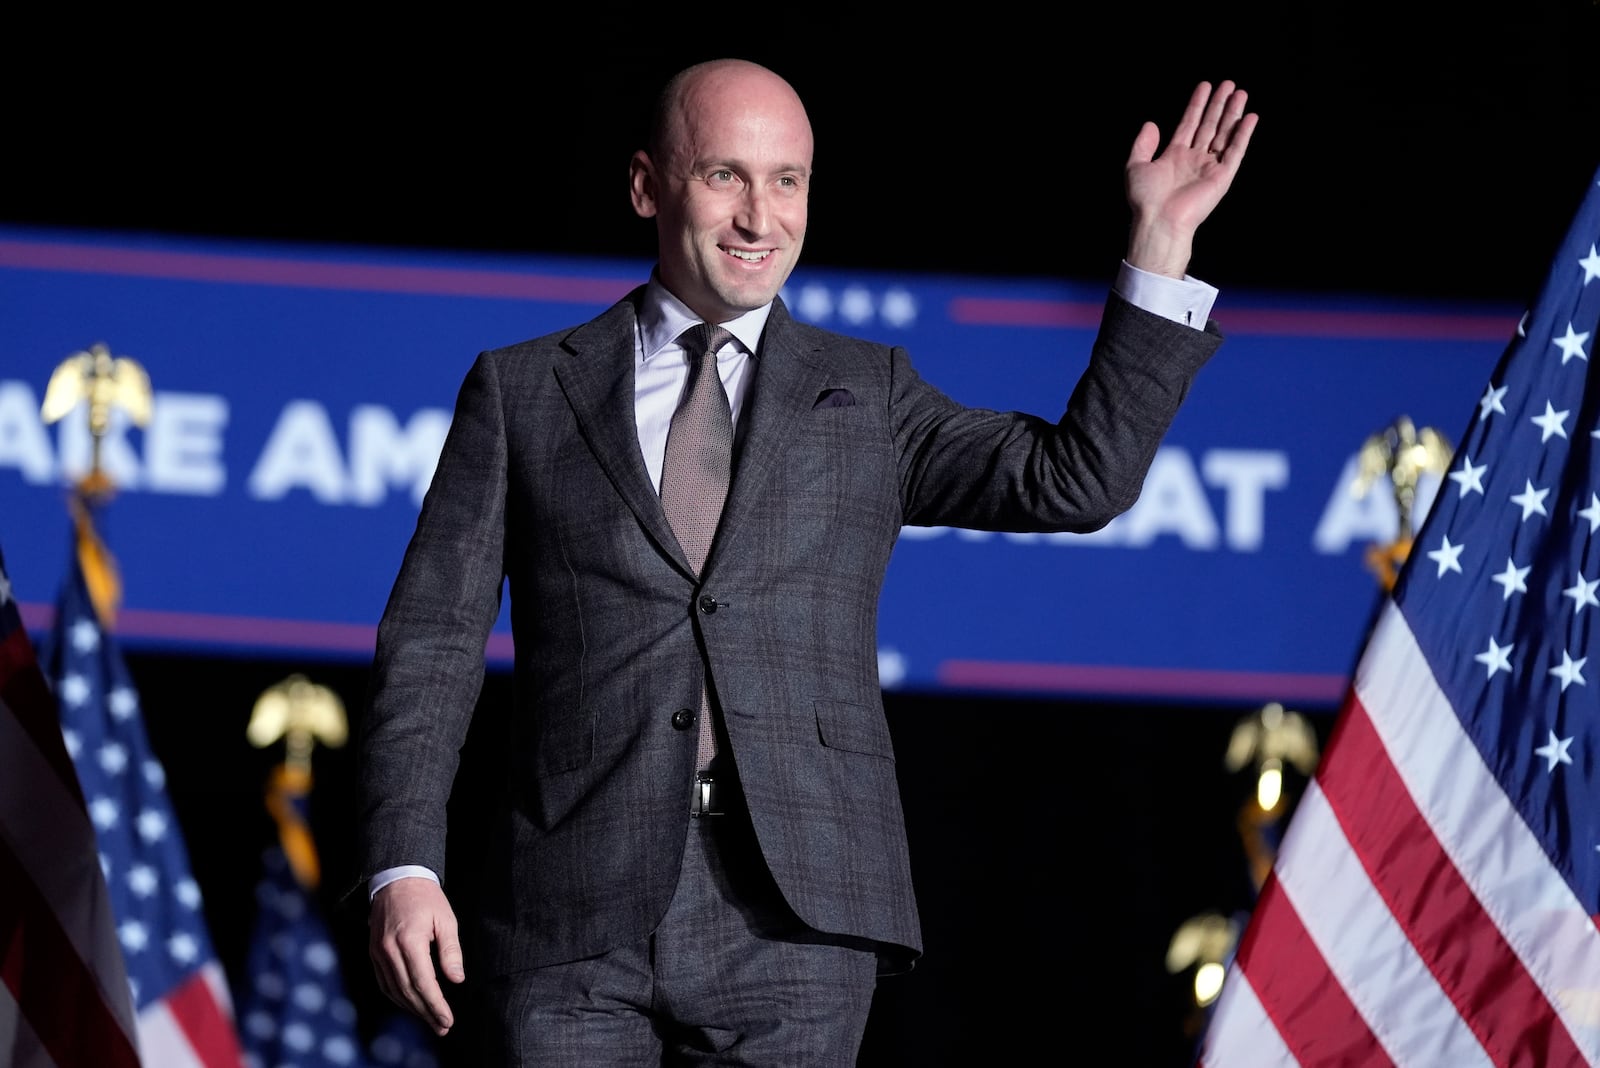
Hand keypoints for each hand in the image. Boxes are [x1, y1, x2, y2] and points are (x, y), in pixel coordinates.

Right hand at [368, 877, 464, 1036]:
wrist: (396, 880)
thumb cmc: (426, 898)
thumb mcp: (446, 919)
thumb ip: (451, 951)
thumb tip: (456, 980)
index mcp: (409, 940)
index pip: (423, 982)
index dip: (436, 1004)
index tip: (448, 1019)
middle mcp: (389, 950)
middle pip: (407, 991)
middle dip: (426, 1013)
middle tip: (442, 1027)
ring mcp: (378, 953)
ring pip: (394, 990)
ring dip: (412, 1009)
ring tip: (431, 1021)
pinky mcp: (373, 953)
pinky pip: (384, 983)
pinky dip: (398, 998)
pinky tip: (411, 1005)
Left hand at [1123, 80, 1258, 277]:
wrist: (1159, 220)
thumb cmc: (1145, 198)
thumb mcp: (1136, 166)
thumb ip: (1143, 144)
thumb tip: (1151, 123)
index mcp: (1175, 155)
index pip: (1189, 123)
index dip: (1197, 104)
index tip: (1205, 86)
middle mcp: (1194, 159)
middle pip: (1210, 125)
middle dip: (1219, 104)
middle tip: (1228, 83)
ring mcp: (1209, 167)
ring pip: (1224, 134)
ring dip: (1233, 113)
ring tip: (1240, 93)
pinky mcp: (1222, 177)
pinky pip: (1236, 151)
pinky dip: (1243, 134)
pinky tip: (1250, 117)